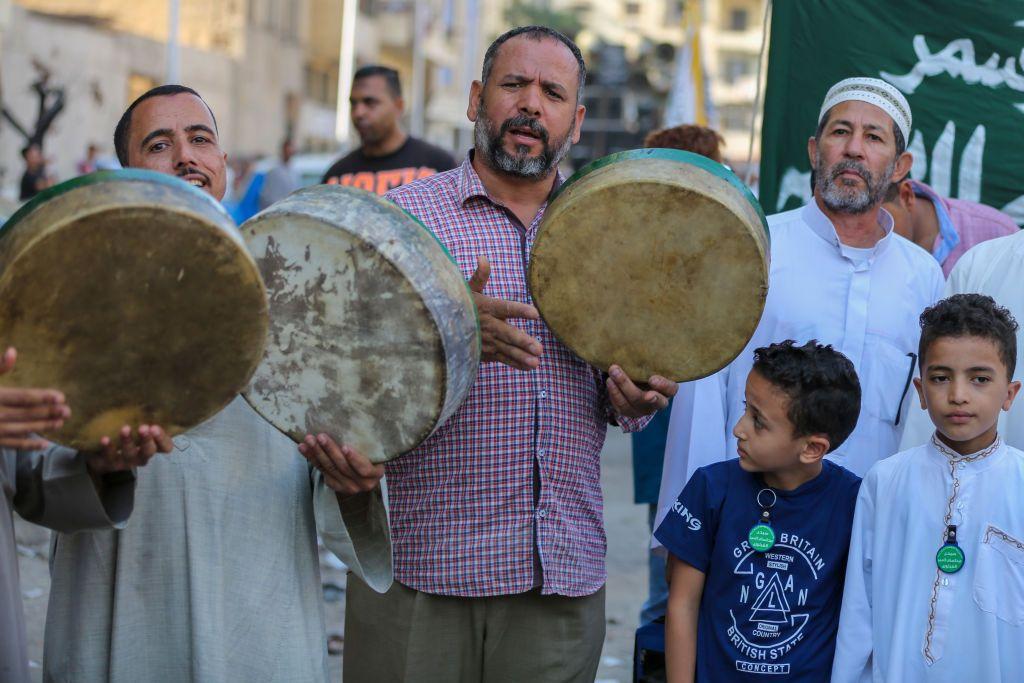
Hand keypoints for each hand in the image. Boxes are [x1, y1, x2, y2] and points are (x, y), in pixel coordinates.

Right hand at [0, 347, 69, 449]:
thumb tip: (13, 351)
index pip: (22, 397)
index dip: (43, 397)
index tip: (61, 396)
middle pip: (26, 414)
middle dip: (48, 412)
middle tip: (68, 411)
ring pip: (22, 429)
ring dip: (42, 427)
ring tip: (60, 423)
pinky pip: (12, 444)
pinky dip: (28, 445)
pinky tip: (45, 443)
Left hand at [85, 424, 174, 474]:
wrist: (100, 453)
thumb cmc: (124, 434)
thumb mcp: (136, 425)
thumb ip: (143, 417)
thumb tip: (147, 398)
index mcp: (152, 447)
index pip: (165, 447)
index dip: (162, 439)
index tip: (155, 426)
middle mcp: (141, 456)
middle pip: (149, 451)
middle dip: (147, 439)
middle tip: (144, 427)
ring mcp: (125, 462)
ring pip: (130, 454)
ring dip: (128, 442)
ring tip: (125, 429)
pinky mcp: (109, 464)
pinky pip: (109, 457)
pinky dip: (108, 448)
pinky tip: (105, 438)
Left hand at [299, 433, 383, 496]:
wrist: (365, 471)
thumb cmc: (372, 454)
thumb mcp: (375, 450)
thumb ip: (367, 442)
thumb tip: (355, 417)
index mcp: (375, 474)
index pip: (364, 468)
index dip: (354, 458)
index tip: (345, 446)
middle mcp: (362, 484)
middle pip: (343, 467)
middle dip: (330, 450)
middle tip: (321, 436)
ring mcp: (347, 486)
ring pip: (330, 469)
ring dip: (317, 453)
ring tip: (309, 440)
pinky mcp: (334, 485)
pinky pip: (321, 471)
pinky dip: (311, 458)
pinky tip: (303, 448)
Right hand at [469, 256, 543, 370]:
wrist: (442, 328)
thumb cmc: (461, 305)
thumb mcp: (468, 289)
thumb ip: (480, 275)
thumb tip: (483, 257)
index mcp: (487, 307)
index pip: (506, 308)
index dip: (520, 311)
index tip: (536, 314)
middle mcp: (488, 326)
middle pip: (508, 333)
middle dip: (523, 341)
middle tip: (539, 348)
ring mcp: (487, 341)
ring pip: (507, 349)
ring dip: (522, 356)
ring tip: (536, 362)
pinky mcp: (486, 353)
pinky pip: (503, 359)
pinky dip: (516, 363)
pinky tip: (529, 366)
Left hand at [606, 364, 677, 418]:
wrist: (638, 383)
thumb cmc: (648, 371)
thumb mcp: (653, 366)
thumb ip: (651, 360)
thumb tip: (642, 341)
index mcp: (668, 390)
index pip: (671, 389)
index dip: (663, 385)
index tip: (652, 378)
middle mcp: (658, 402)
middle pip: (649, 399)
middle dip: (633, 388)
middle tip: (617, 373)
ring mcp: (644, 409)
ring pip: (633, 402)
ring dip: (620, 386)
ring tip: (612, 372)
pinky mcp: (630, 411)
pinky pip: (621, 406)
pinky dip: (614, 393)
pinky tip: (609, 382)